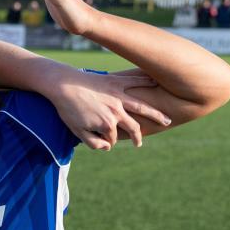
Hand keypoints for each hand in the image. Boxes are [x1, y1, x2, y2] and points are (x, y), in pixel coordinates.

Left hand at [50, 72, 170, 149]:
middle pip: (133, 127)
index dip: (108, 141)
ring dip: (156, 115)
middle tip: (140, 144)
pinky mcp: (116, 81)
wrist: (62, 85)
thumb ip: (93, 143)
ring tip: (167, 121)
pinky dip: (146, 81)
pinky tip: (156, 82)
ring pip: (142, 107)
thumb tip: (108, 147)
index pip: (113, 138)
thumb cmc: (67, 109)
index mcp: (107, 124)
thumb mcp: (76, 131)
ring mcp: (119, 95)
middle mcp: (117, 111)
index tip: (102, 140)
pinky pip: (134, 81)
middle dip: (138, 137)